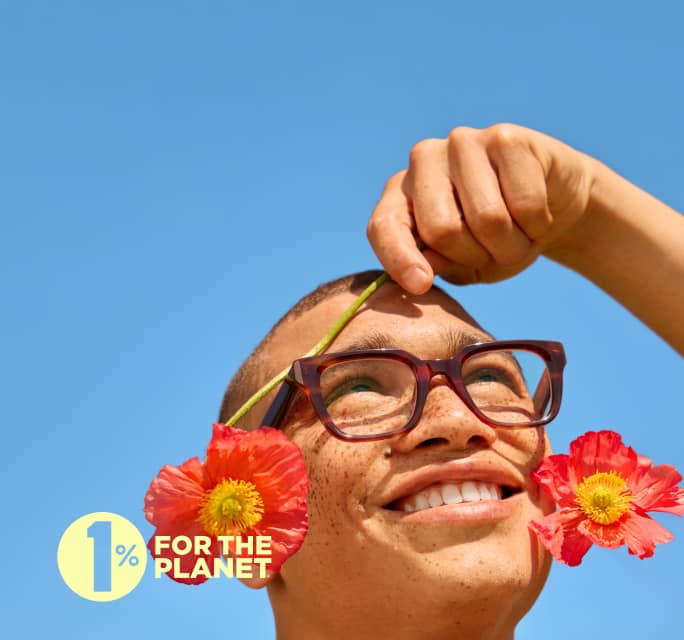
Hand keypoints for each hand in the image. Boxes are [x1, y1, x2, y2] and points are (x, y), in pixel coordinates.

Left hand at [367, 123, 595, 292]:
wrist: (551, 204)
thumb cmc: (496, 240)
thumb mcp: (462, 264)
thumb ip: (438, 265)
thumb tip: (424, 270)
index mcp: (400, 195)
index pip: (384, 226)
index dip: (399, 258)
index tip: (421, 285)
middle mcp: (423, 161)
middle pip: (442, 229)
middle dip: (476, 256)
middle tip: (496, 255)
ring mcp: (462, 143)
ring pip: (487, 219)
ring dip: (513, 246)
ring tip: (520, 238)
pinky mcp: (506, 138)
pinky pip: (524, 204)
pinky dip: (537, 226)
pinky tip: (537, 216)